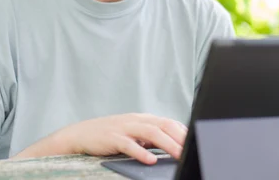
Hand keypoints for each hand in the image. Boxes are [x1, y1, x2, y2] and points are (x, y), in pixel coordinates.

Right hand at [68, 113, 187, 164]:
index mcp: (143, 119)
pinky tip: (150, 160)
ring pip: (151, 133)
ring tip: (179, 155)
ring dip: (167, 144)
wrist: (81, 134)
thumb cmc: (111, 135)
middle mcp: (136, 120)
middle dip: (180, 138)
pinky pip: (129, 144)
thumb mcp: (134, 133)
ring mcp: (125, 128)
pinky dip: (141, 152)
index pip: (169, 122)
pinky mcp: (112, 138)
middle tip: (193, 149)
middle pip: (164, 125)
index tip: (197, 141)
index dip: (184, 132)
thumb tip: (174, 143)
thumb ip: (152, 137)